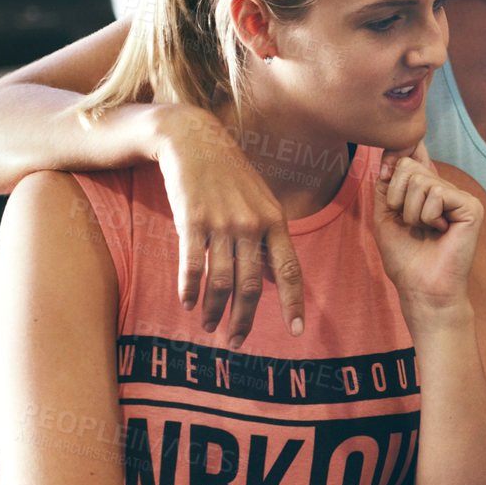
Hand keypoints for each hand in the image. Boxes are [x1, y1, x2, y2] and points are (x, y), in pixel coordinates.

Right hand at [154, 104, 304, 347]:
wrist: (194, 141)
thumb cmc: (230, 175)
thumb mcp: (260, 202)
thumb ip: (269, 239)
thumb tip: (276, 277)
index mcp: (275, 221)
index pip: (290, 271)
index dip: (294, 303)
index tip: (297, 332)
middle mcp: (252, 225)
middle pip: (253, 285)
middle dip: (245, 319)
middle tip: (236, 343)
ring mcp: (222, 223)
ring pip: (221, 281)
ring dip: (214, 310)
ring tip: (209, 327)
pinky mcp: (192, 221)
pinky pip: (193, 266)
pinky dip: (190, 290)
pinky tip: (188, 304)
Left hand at [373, 144, 482, 326]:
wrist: (422, 289)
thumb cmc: (405, 259)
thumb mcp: (384, 216)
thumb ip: (385, 185)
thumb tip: (392, 155)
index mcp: (429, 192)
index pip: (410, 159)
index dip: (394, 163)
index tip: (385, 179)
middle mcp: (446, 190)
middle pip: (410, 166)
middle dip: (397, 198)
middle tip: (411, 224)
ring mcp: (460, 197)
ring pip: (421, 180)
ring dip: (411, 212)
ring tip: (425, 231)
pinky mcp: (471, 206)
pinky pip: (436, 193)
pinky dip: (428, 216)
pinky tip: (440, 232)